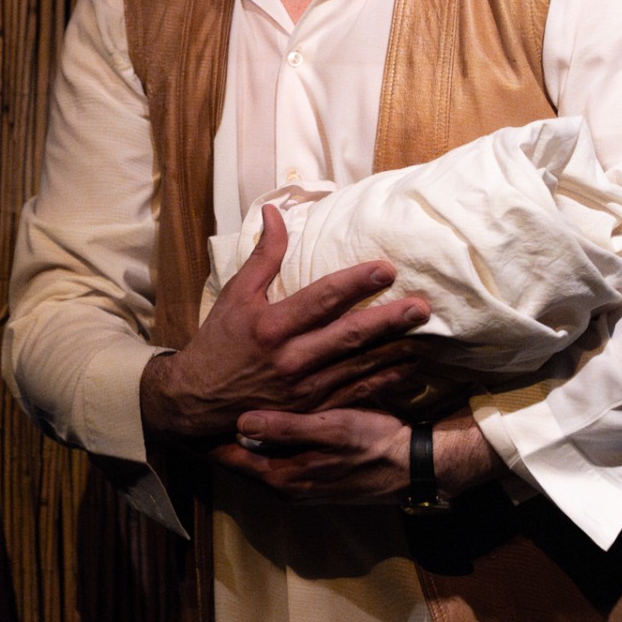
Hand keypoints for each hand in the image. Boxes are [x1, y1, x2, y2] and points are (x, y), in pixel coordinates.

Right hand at [139, 203, 430, 439]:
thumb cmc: (218, 342)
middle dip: (387, 320)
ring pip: (358, 367)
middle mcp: (290, 359)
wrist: (197, 402)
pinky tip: (408, 370)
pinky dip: (384, 382)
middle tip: (421, 306)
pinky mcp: (311, 411)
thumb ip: (263, 255)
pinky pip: (354, 395)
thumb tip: (275, 211)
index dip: (354, 283)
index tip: (385, 269)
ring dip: (393, 351)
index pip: (320, 299)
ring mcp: (303, 390)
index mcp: (270, 326)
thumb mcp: (234, 295)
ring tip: (425, 335)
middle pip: (347, 336)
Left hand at [210, 406, 505, 503]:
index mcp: (282, 476)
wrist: (412, 465)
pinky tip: (260, 419)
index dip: (206, 436)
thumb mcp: (330, 430)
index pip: (229, 457)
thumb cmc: (373, 442)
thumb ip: (286, 428)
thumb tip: (242, 421)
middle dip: (219, 433)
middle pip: (238, 458)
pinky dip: (264, 440)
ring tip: (219, 406)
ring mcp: (297, 484)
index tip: (185, 415)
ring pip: (256, 457)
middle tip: (197, 404)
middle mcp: (284, 485)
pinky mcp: (311, 478)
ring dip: (241, 436)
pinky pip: (276, 458)